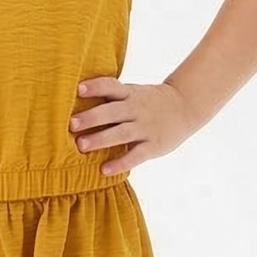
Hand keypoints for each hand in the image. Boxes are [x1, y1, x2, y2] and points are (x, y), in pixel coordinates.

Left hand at [69, 77, 196, 175]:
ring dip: (101, 139)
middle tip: (71, 124)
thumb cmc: (147, 102)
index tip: (79, 89)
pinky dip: (120, 163)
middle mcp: (136, 109)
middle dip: (92, 117)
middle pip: (112, 112)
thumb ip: (110, 97)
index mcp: (129, 94)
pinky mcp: (153, 146)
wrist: (185, 107)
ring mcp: (145, 128)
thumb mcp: (133, 93)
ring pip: (121, 133)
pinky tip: (104, 170)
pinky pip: (136, 155)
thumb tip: (72, 100)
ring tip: (81, 146)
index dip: (96, 87)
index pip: (111, 86)